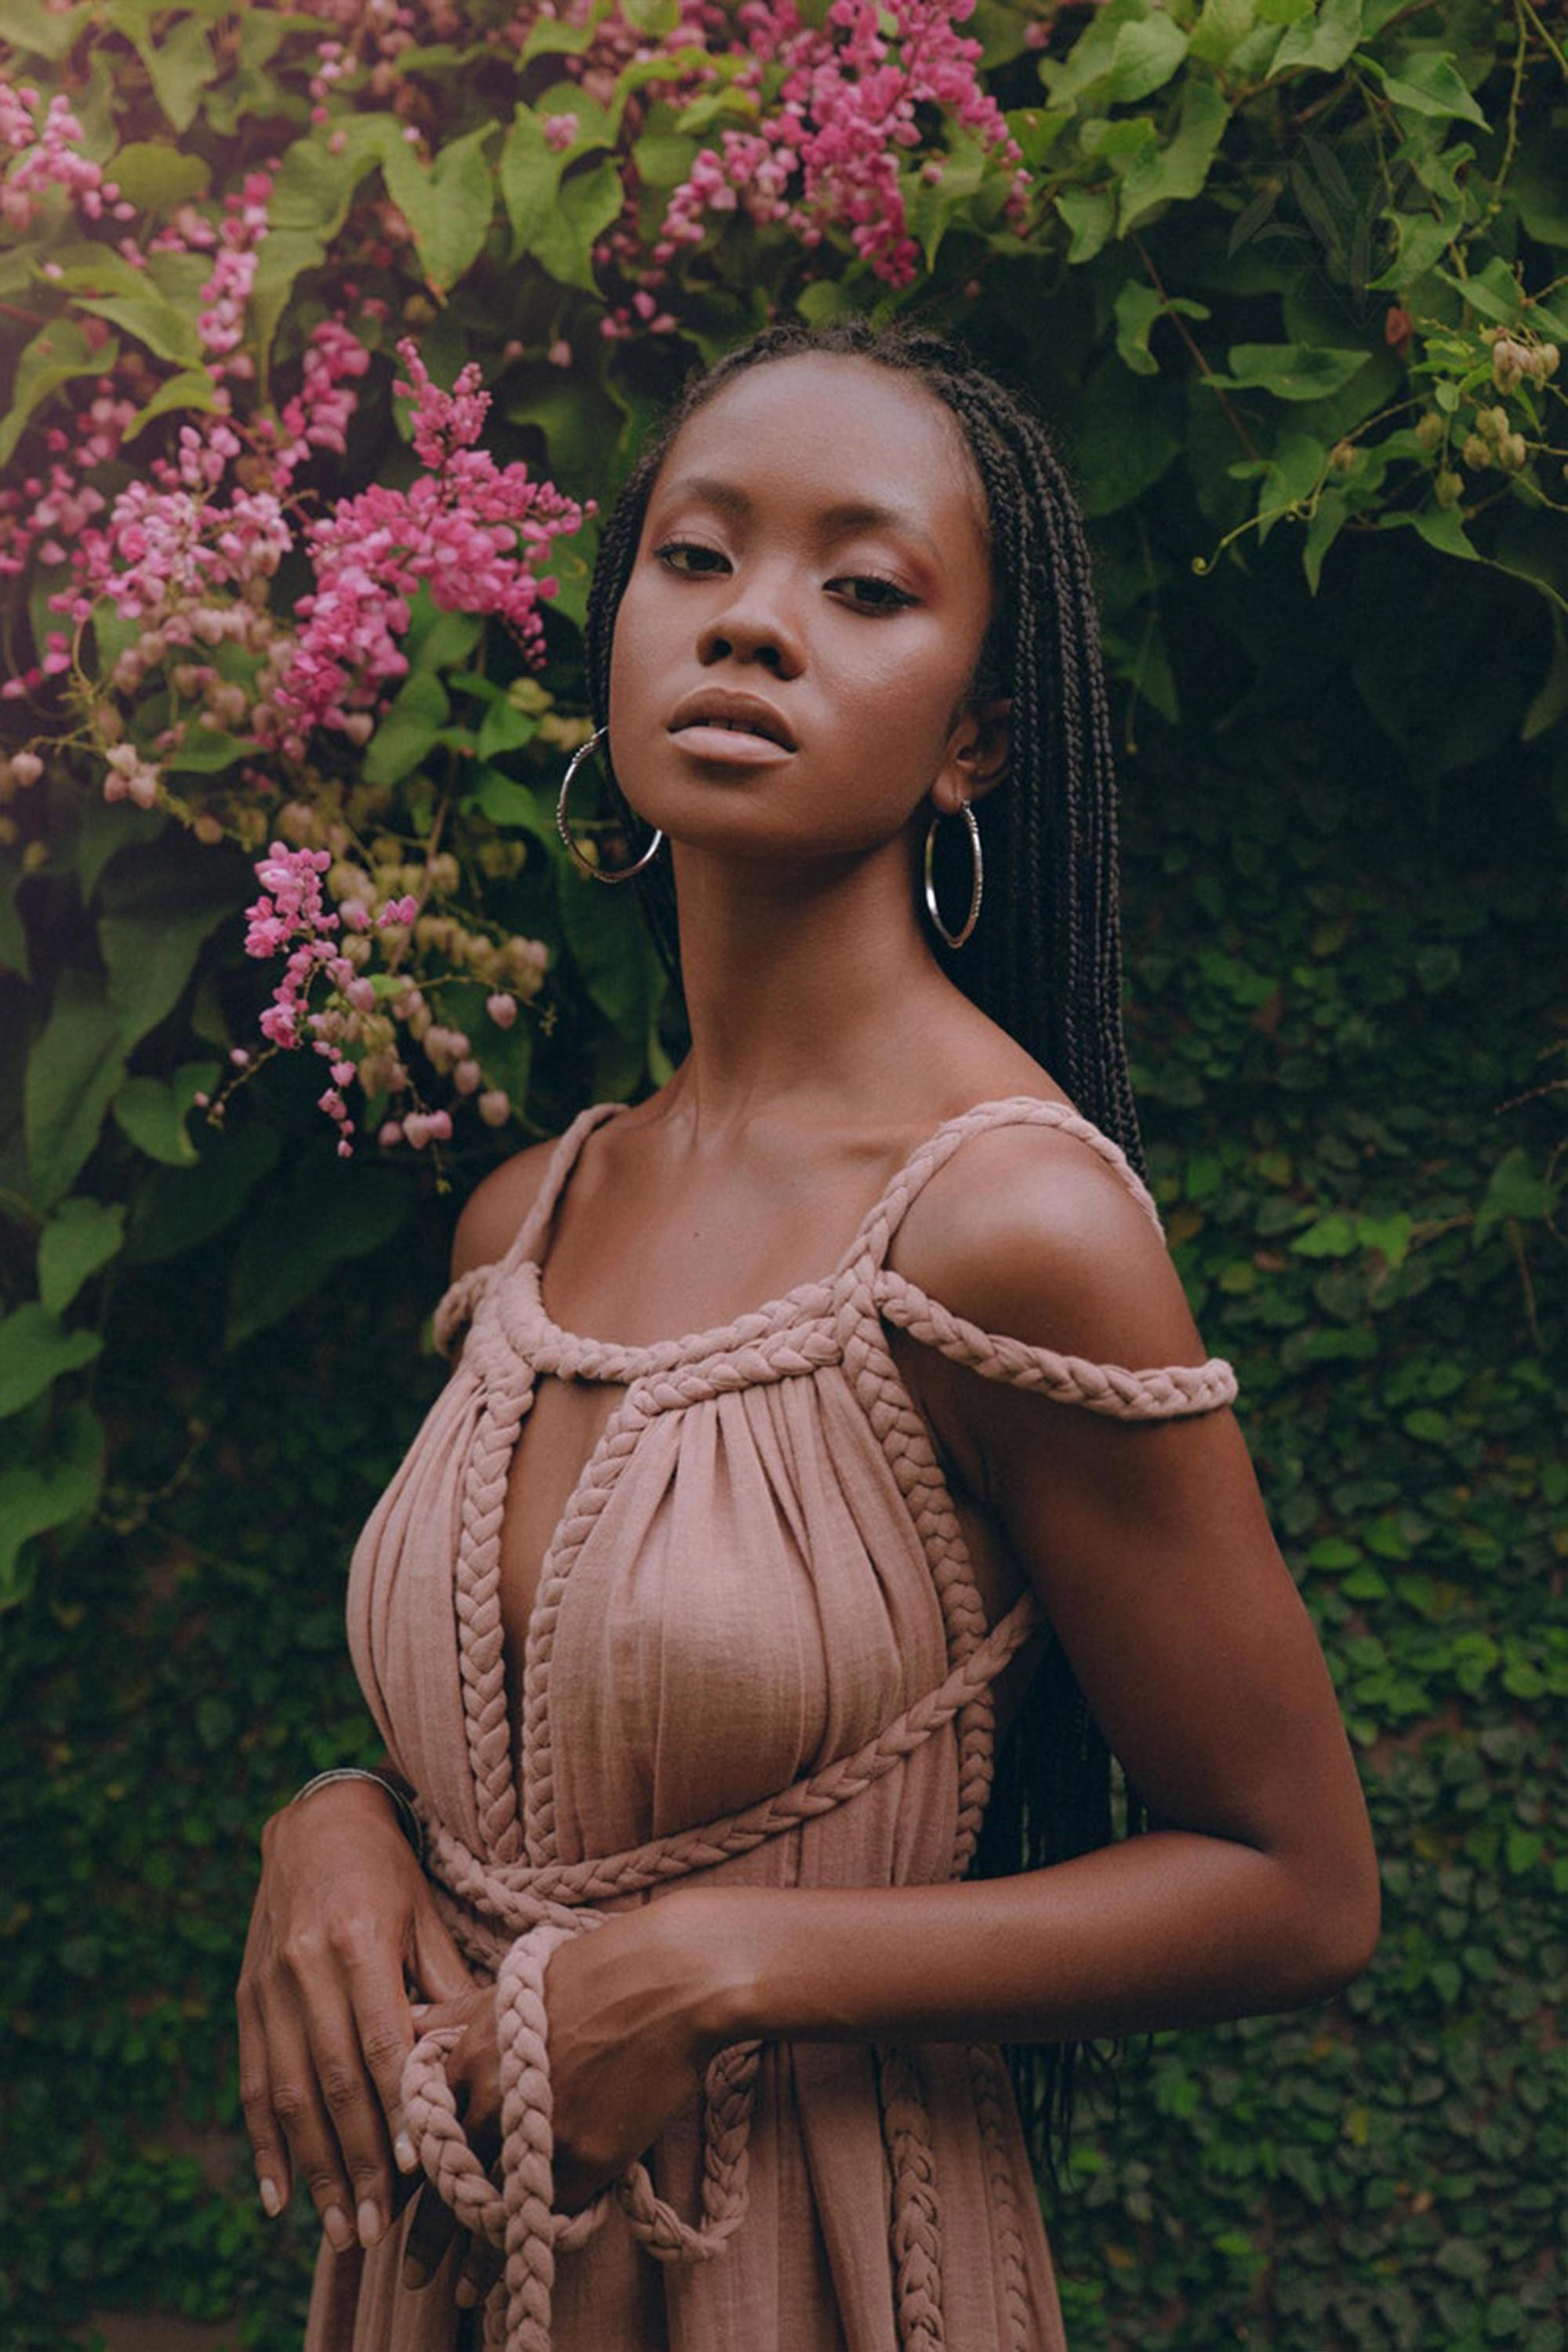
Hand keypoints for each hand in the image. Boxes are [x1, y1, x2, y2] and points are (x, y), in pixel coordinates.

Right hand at [237, 1776, 472, 2254]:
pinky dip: (263, 2143)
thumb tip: (469, 2057)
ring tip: (339, 2229)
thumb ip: (444, 1982)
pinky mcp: (246, 1998)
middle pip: (333, 2080)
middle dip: (355, 2161)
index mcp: (359, 1939)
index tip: (413, 2169)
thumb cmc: (390, 1871)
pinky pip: (251, 2081)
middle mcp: (307, 1966)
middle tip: (377, 2227)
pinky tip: (278, 2195)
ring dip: (313, 2169)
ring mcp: (269, 1985)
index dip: (393, 2107)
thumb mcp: (425, 1912)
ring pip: (288, 2093)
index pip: (379, 2041)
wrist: (315, 1821)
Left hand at [400, 1901, 728, 2306]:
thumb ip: (455, 2011)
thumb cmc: (597, 1970)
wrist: (669, 1980)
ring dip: (475, 2258)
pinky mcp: (581, 2159)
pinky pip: (546, 2212)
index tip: (398, 2206)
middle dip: (433, 2233)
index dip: (412, 2177)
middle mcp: (489, 2099)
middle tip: (415, 2275)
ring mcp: (533, 2132)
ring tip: (463, 2293)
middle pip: (449, 2180)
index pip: (421, 2134)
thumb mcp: (513, 1984)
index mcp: (468, 2055)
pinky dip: (532, 2240)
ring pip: (492, 2209)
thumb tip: (408, 2018)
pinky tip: (521, 2265)